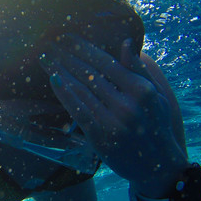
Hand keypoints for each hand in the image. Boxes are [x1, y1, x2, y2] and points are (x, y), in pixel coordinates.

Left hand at [39, 35, 188, 196]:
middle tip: (49, 43)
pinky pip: (77, 110)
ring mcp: (112, 120)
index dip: (84, 48)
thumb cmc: (155, 125)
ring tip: (45, 58)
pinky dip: (64, 94)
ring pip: (81, 90)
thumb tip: (126, 42)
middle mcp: (127, 104)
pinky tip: (52, 79)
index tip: (66, 37)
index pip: (106, 63)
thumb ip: (138, 69)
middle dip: (66, 56)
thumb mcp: (155, 95)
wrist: (155, 164)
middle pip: (90, 74)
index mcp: (140, 90)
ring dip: (60, 71)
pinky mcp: (99, 136)